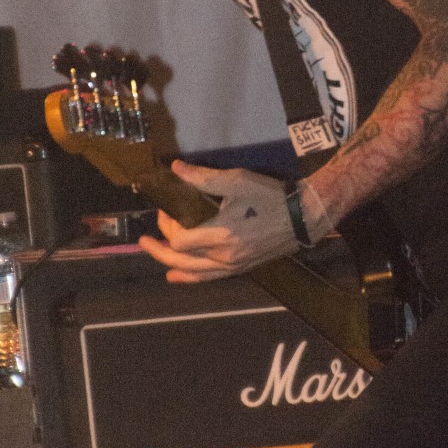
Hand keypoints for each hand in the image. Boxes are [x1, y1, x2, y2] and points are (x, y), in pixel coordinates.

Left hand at [138, 161, 298, 282]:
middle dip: (159, 251)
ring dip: (171, 266)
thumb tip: (175, 169)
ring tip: (157, 259)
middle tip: (144, 241)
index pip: (180, 240)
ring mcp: (233, 266)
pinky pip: (210, 278)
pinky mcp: (241, 269)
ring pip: (194, 274)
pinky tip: (179, 278)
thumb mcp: (236, 181)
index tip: (165, 210)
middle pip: (181, 261)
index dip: (167, 227)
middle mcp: (224, 257)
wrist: (303, 216)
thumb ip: (203, 178)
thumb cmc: (269, 196)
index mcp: (220, 235)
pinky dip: (191, 278)